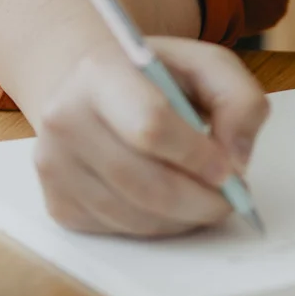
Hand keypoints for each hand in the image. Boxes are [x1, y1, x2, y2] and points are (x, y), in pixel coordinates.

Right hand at [31, 37, 268, 237]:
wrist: (93, 89)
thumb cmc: (157, 77)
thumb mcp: (208, 65)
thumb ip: (239, 100)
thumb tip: (237, 159)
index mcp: (101, 73)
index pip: (150, 125)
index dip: (196, 155)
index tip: (230, 170)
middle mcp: (65, 119)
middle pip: (141, 181)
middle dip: (198, 200)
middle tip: (232, 199)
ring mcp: (54, 165)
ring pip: (130, 214)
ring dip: (182, 218)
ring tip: (208, 200)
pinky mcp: (57, 202)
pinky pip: (116, 230)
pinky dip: (157, 226)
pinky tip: (174, 205)